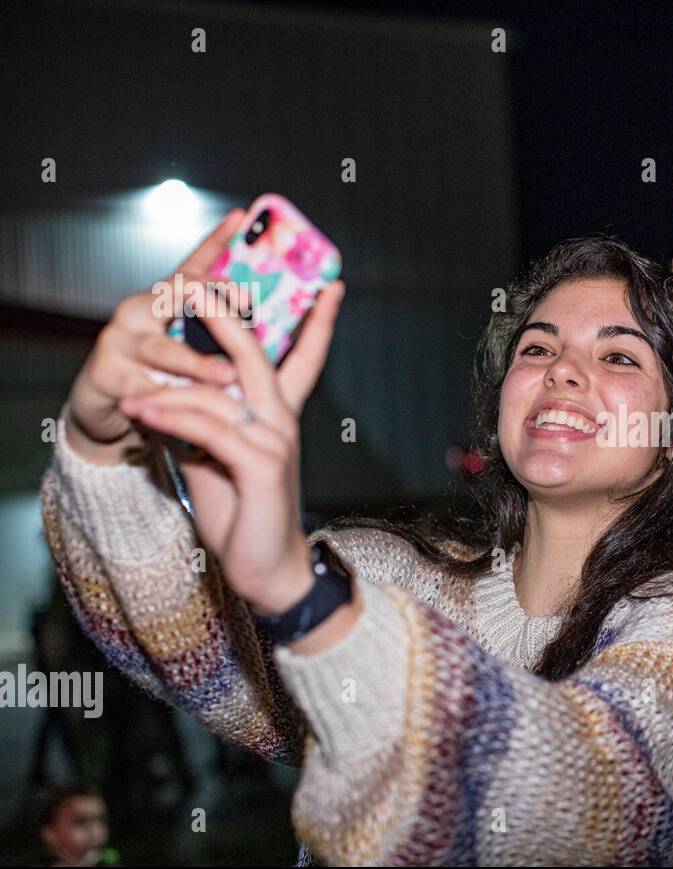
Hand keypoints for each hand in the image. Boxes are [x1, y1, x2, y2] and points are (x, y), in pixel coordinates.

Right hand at [65, 209, 253, 463]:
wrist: (109, 402)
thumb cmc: (163, 369)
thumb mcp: (194, 341)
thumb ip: (226, 325)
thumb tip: (273, 307)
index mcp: (168, 298)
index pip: (195, 263)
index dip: (216, 239)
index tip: (240, 218)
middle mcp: (142, 308)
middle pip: (174, 293)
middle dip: (208, 296)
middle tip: (243, 302)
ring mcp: (121, 338)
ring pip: (162, 347)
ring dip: (196, 361)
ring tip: (226, 374)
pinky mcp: (106, 372)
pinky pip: (141, 386)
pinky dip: (165, 398)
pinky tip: (185, 406)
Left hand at [116, 262, 345, 616]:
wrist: (268, 570)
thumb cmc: (243, 514)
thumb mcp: (216, 460)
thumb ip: (202, 424)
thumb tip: (168, 392)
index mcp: (281, 416)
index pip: (306, 359)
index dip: (318, 322)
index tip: (329, 286)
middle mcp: (283, 422)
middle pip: (255, 356)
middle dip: (224, 317)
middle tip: (196, 284)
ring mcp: (275, 442)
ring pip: (220, 394)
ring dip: (169, 388)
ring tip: (132, 387)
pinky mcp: (260, 467)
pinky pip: (210, 430)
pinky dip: (173, 419)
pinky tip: (144, 413)